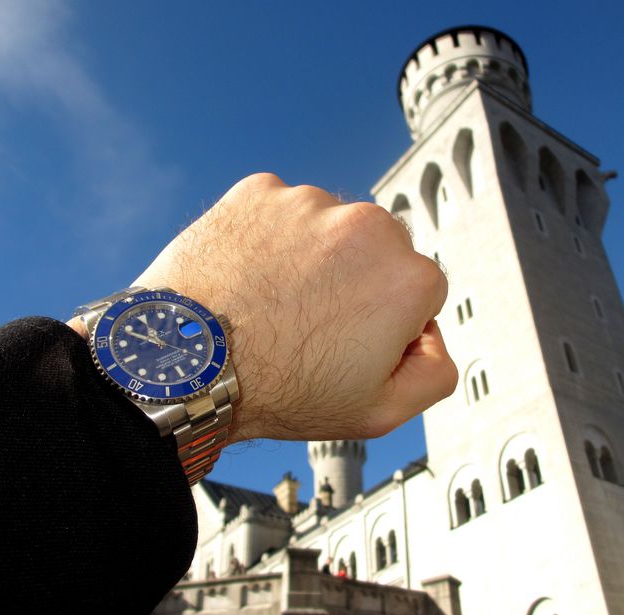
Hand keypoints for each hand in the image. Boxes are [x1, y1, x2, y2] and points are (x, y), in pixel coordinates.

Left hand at [132, 173, 457, 442]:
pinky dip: (273, 237)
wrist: (188, 363)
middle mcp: (365, 228)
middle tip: (314, 322)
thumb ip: (436, 373)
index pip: (421, 289)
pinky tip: (254, 276)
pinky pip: (282, 213)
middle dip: (358, 282)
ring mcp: (309, 204)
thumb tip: (434, 337)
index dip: (389, 320)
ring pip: (330, 229)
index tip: (355, 338)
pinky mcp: (261, 192)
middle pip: (379, 252)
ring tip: (277, 301)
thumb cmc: (276, 387)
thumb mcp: (380, 413)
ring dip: (315, 257)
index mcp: (405, 278)